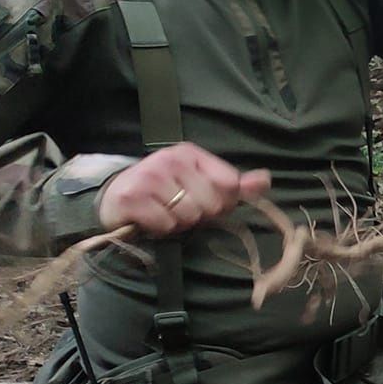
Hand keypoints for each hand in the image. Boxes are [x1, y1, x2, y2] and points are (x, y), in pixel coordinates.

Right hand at [97, 142, 270, 236]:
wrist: (116, 199)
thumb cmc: (165, 194)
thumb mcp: (200, 184)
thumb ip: (234, 185)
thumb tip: (265, 180)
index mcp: (191, 154)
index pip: (229, 183)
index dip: (223, 203)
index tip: (206, 202)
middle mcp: (171, 159)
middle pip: (211, 204)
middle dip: (199, 215)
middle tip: (179, 209)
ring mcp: (150, 176)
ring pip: (188, 216)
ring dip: (179, 223)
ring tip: (164, 213)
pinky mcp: (133, 196)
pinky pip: (166, 224)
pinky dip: (160, 229)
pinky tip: (150, 219)